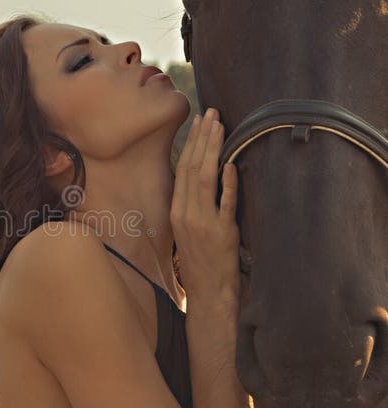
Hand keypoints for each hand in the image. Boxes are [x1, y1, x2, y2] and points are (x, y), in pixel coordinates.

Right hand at [170, 108, 239, 308]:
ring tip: (220, 127)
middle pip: (192, 168)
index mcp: (176, 211)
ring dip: (213, 151)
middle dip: (202, 138)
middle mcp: (185, 214)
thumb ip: (192, 204)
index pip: (182, 169)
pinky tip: (231, 164)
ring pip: (205, 179)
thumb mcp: (189, 230)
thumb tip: (200, 176)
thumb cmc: (201, 262)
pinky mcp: (221, 232)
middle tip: (212, 113)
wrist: (208, 294)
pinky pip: (225, 202)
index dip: (191, 144)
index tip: (200, 122)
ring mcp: (202, 223)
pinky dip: (228, 183)